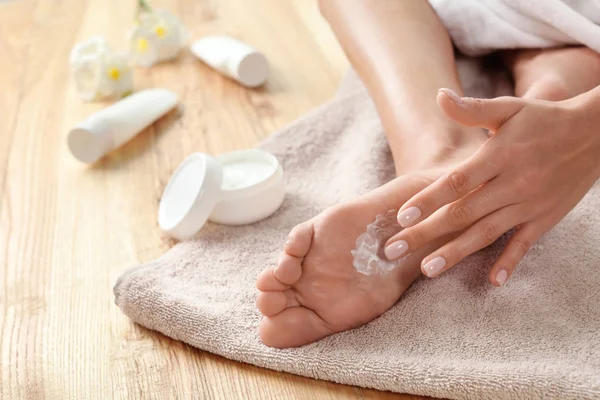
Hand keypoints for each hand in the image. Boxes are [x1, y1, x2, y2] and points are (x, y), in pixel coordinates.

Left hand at [384, 88, 599, 285]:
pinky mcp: (545, 218)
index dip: (428, 200)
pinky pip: (525, 244)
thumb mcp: (509, 109)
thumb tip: (438, 96)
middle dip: (425, 233)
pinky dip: (511, 262)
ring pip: (486, 233)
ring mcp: (529, 204)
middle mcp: (512, 183)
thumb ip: (472, 109)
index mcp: (498, 157)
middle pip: (462, 213)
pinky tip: (494, 281)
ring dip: (455, 252)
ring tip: (427, 270)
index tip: (401, 216)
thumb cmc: (544, 119)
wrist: (597, 133)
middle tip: (393, 250)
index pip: (456, 182)